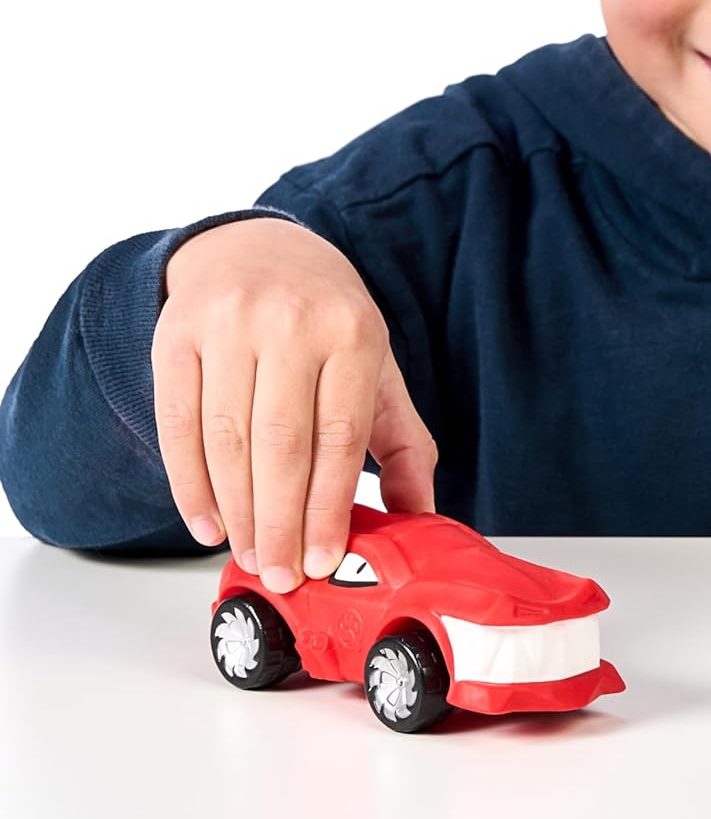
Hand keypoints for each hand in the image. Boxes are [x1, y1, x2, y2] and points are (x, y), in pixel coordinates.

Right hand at [153, 217, 437, 591]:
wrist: (258, 249)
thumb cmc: (325, 318)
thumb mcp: (376, 366)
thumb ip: (402, 442)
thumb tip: (420, 516)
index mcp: (351, 332)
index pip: (340, 436)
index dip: (328, 506)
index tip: (321, 558)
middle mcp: (290, 324)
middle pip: (281, 444)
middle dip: (280, 521)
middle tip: (281, 574)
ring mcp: (228, 326)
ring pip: (227, 440)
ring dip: (237, 512)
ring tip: (251, 555)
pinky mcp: (176, 336)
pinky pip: (177, 425)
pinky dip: (190, 485)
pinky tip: (208, 523)